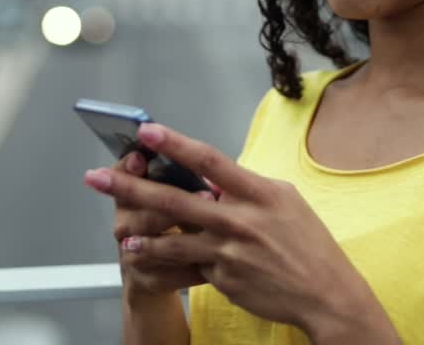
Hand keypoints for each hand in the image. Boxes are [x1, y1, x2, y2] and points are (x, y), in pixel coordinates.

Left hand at [85, 124, 399, 342]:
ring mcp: (229, 250)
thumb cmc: (307, 243)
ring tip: (119, 234)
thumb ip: (245, 188)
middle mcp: (240, 218)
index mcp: (258, 191)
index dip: (174, 144)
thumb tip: (211, 180)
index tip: (145, 131)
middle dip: (131, 187)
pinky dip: (161, 261)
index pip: (208, 159)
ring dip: (141, 235)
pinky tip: (141, 258)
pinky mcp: (224, 277)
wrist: (326, 293)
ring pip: (173, 238)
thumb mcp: (284, 201)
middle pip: (176, 199)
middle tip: (97, 177)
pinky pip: (186, 266)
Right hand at [85, 150, 215, 300]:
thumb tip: (203, 161)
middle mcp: (124, 222)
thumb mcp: (170, 195)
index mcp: (129, 195)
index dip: (129, 166)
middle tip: (205, 192)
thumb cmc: (168, 222)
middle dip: (170, 201)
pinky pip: (169, 274)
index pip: (122, 174)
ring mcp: (131, 253)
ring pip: (153, 245)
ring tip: (211, 232)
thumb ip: (178, 177)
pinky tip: (214, 264)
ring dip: (183, 237)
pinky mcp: (145, 280)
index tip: (142, 158)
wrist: (154, 272)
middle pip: (140, 209)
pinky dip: (191, 269)